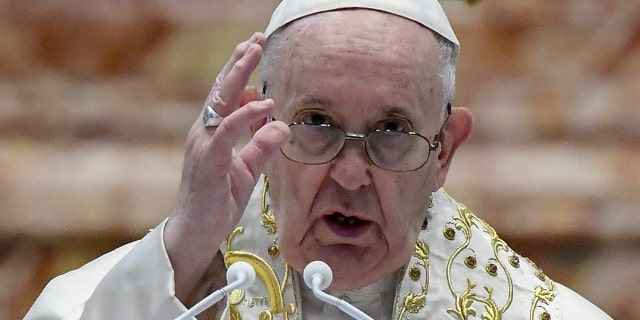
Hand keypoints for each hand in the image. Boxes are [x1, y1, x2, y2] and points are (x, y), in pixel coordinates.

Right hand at [164, 32, 288, 300]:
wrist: (195, 232)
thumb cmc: (217, 200)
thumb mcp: (247, 170)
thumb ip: (261, 146)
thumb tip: (280, 122)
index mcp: (212, 132)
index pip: (226, 94)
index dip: (239, 70)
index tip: (254, 48)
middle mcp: (204, 132)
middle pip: (221, 89)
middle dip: (239, 61)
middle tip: (256, 39)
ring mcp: (202, 144)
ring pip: (219, 101)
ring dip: (237, 75)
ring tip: (254, 51)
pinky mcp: (207, 160)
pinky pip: (226, 132)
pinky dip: (245, 116)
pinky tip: (263, 104)